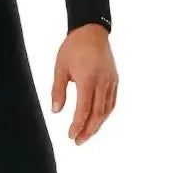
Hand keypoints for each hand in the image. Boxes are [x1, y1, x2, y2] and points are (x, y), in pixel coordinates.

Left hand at [51, 24, 117, 145]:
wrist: (91, 31)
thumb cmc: (73, 47)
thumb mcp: (60, 68)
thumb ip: (58, 91)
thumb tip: (56, 111)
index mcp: (88, 80)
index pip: (84, 110)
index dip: (78, 125)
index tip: (70, 135)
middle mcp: (102, 82)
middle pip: (98, 114)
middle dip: (88, 131)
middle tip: (78, 141)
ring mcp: (111, 81)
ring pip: (107, 110)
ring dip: (97, 125)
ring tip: (86, 135)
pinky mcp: (114, 80)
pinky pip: (112, 102)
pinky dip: (105, 114)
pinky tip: (97, 120)